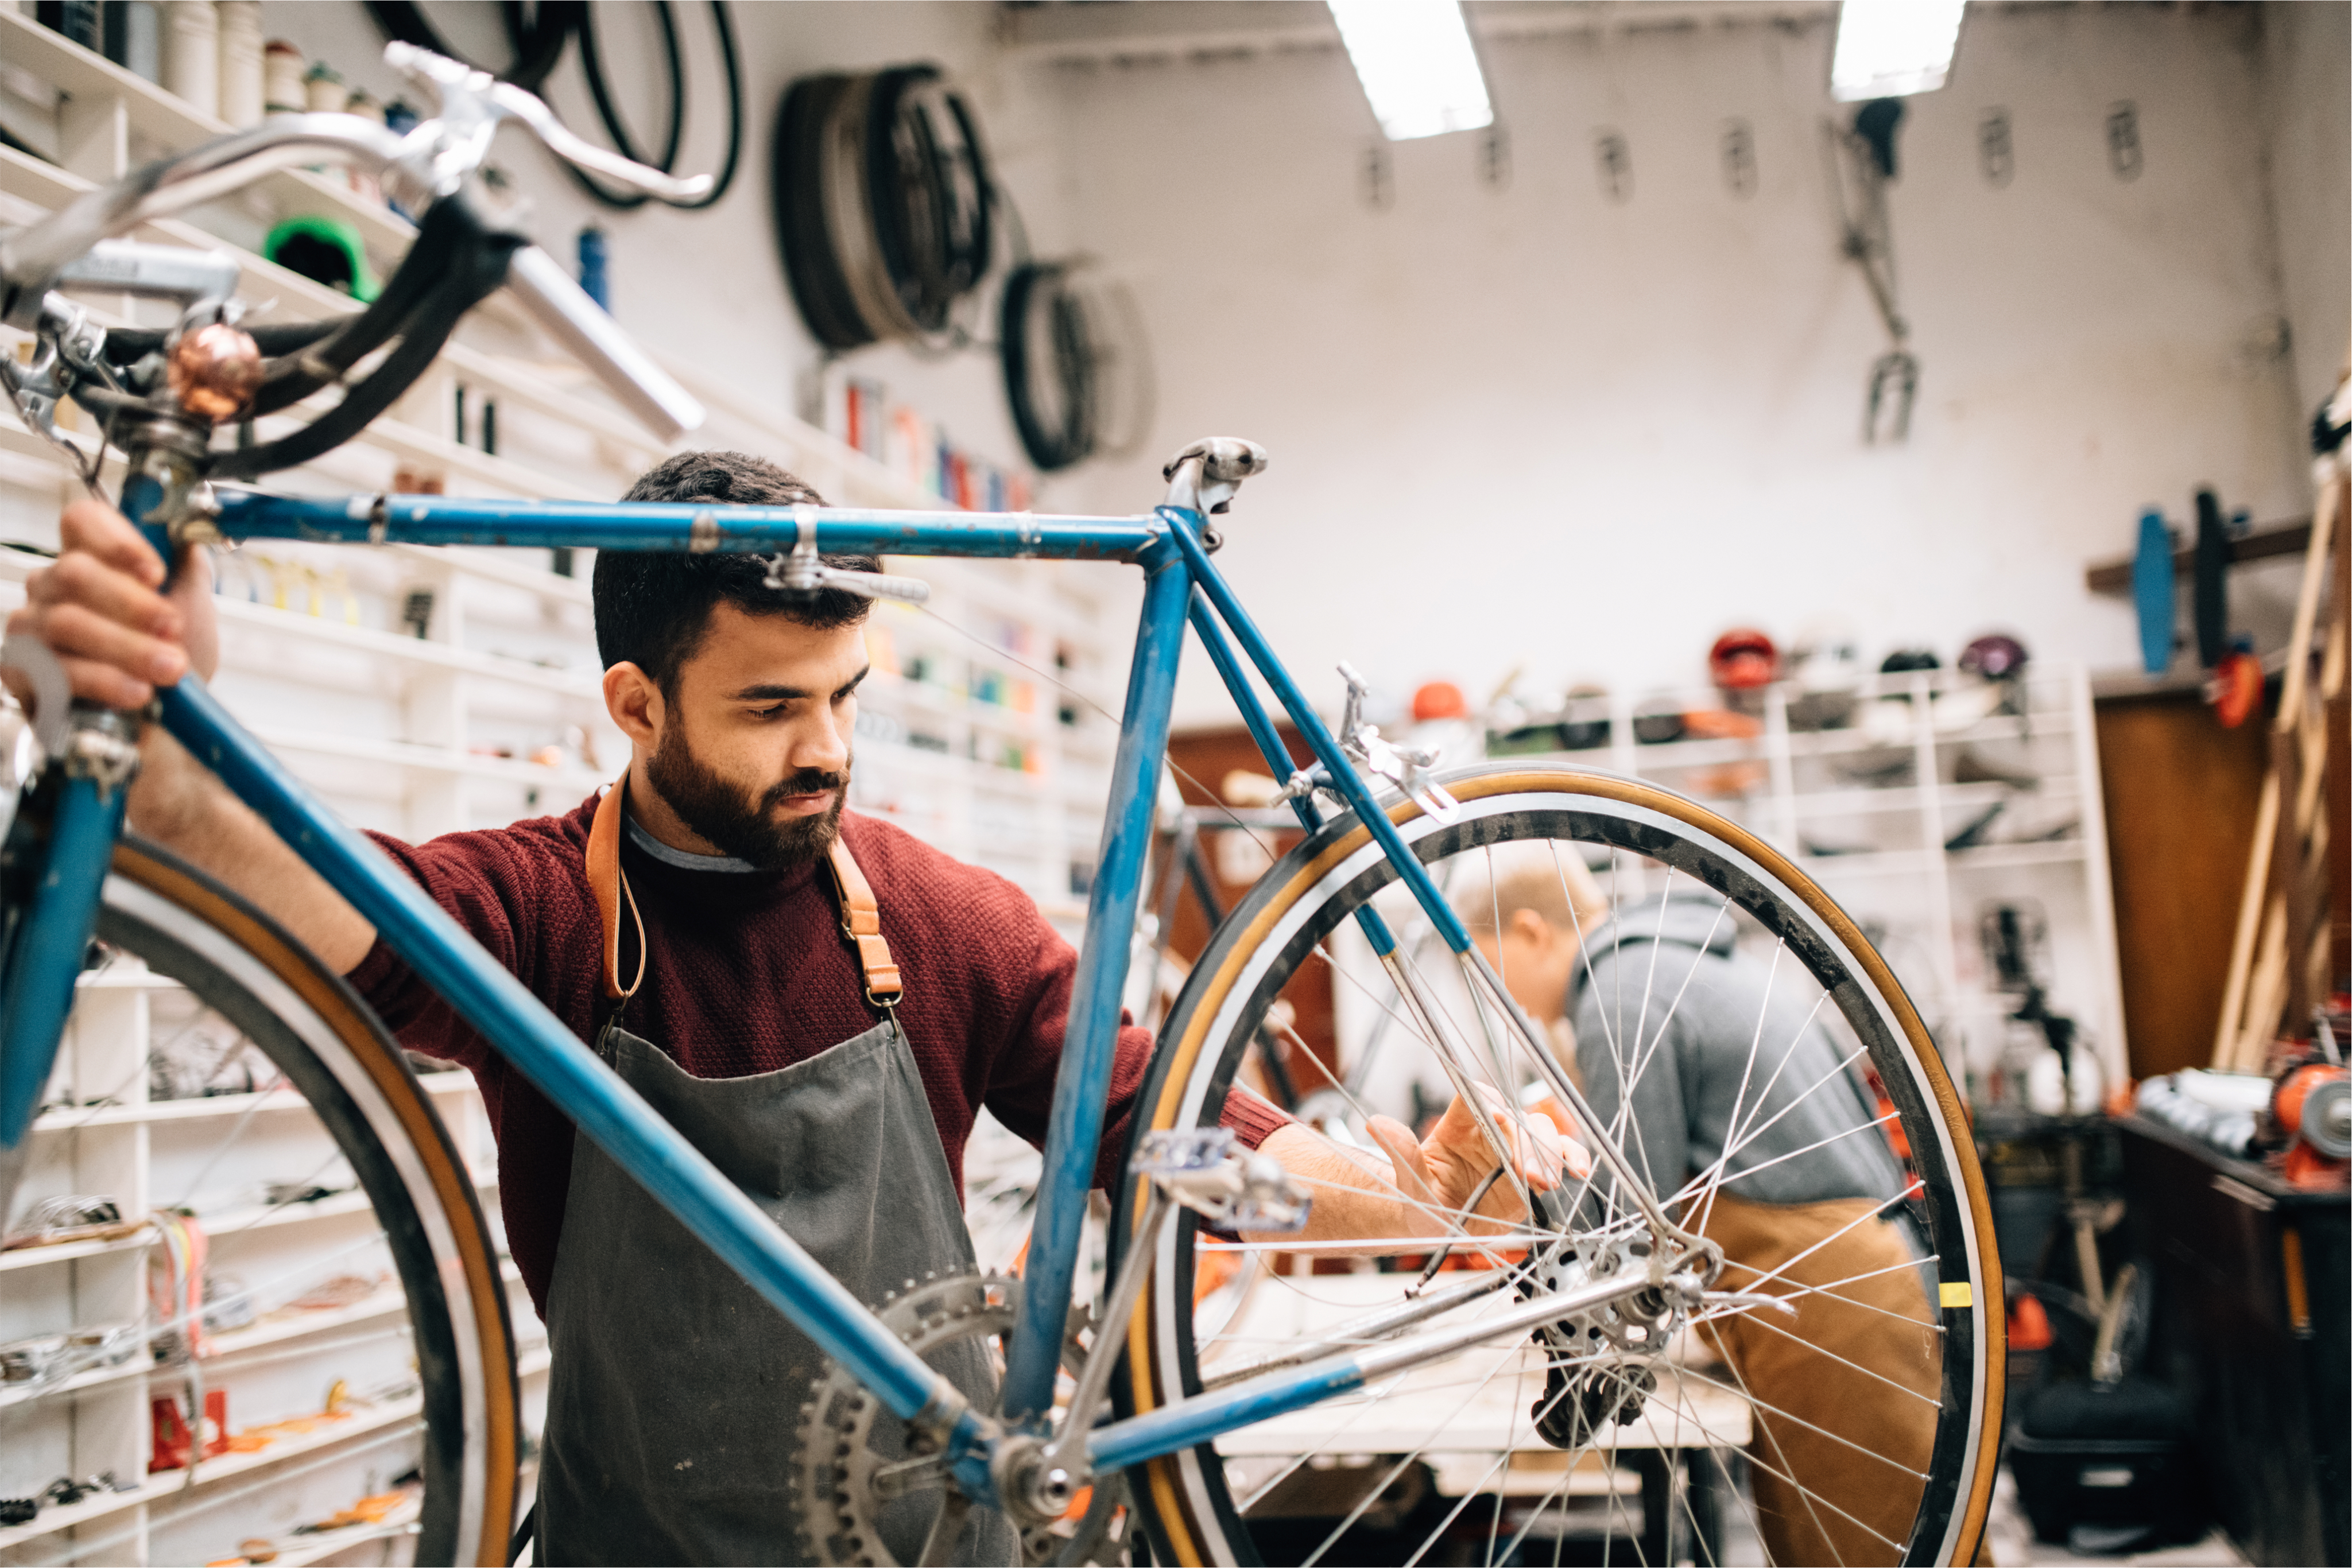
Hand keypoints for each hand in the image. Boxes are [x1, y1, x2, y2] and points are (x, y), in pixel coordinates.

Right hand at [7, 498, 217, 711]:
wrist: (167, 723)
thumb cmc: (175, 659)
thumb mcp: (191, 607)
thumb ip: (186, 566)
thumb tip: (186, 531)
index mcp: (91, 560)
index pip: (82, 521)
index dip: (116, 541)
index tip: (156, 573)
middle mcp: (52, 588)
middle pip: (74, 572)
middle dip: (133, 604)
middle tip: (173, 630)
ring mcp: (31, 628)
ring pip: (65, 622)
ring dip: (127, 648)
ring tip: (170, 670)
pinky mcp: (21, 672)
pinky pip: (55, 669)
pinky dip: (104, 681)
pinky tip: (137, 693)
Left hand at [1364, 1083, 1576, 1237]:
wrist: (1438, 1228)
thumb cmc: (1421, 1203)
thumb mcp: (1410, 1184)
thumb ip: (1401, 1154)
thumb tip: (1377, 1123)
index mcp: (1457, 1125)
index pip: (1478, 1099)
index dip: (1492, 1106)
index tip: (1502, 1121)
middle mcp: (1489, 1132)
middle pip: (1516, 1117)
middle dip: (1527, 1142)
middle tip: (1529, 1174)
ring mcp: (1514, 1150)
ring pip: (1542, 1133)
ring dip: (1550, 1153)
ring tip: (1548, 1181)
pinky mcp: (1532, 1171)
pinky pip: (1559, 1156)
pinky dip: (1573, 1157)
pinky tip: (1580, 1170)